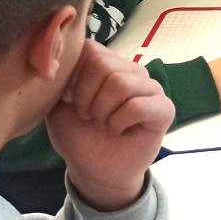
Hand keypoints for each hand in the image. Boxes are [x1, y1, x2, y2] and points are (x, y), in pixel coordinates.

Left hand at [46, 40, 174, 211]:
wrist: (94, 170)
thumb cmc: (77, 134)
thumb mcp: (56, 104)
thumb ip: (58, 78)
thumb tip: (56, 57)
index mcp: (108, 63)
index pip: (89, 49)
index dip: (73, 77)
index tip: (69, 100)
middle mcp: (132, 70)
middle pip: (103, 65)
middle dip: (86, 97)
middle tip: (87, 115)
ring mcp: (151, 88)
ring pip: (120, 83)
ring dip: (102, 111)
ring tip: (102, 124)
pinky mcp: (164, 109)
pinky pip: (138, 106)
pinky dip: (118, 122)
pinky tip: (117, 131)